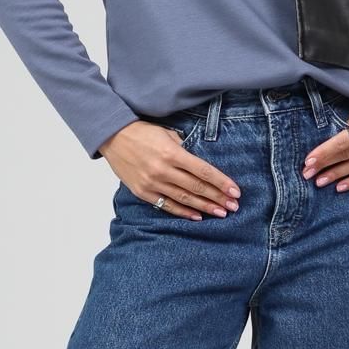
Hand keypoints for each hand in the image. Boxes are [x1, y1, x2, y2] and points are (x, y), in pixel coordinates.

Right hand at [99, 121, 239, 219]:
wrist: (112, 137)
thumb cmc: (142, 132)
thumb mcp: (167, 134)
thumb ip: (184, 149)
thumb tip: (199, 164)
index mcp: (172, 153)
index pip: (203, 170)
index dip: (221, 182)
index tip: (235, 191)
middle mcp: (163, 170)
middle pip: (197, 187)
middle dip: (218, 197)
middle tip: (234, 206)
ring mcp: (152, 183)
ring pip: (184, 199)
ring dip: (205, 207)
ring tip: (221, 213)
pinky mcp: (143, 192)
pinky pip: (166, 205)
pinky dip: (183, 212)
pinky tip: (197, 217)